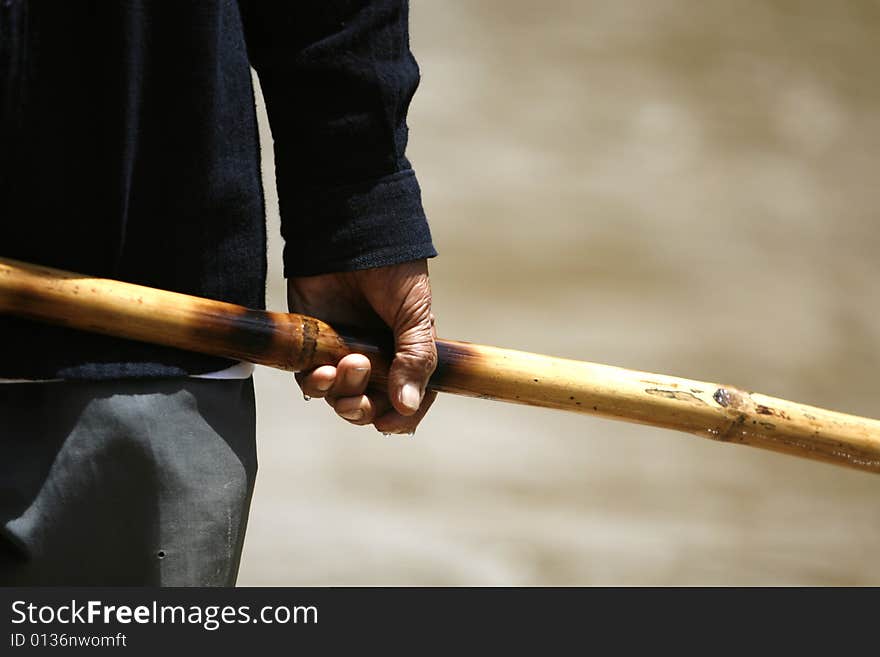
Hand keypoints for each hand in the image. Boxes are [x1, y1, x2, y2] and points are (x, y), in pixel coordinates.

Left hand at [287, 259, 437, 433]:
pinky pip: (311, 383)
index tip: (390, 422)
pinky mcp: (313, 347)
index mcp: (407, 356)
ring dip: (343, 393)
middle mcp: (376, 362)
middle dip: (364, 408)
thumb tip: (408, 405)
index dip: (401, 418)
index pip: (408, 402)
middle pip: (370, 409)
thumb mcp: (416, 316)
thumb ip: (415, 359)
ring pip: (340, 399)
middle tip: (361, 380)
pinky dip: (316, 385)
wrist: (351, 238)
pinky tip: (321, 371)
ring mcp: (342, 356)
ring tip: (347, 363)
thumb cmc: (392, 273)